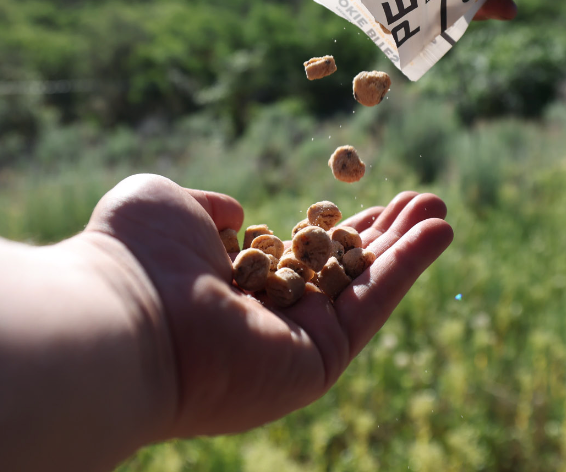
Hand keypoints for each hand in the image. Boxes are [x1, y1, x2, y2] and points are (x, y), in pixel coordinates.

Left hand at [68, 175, 451, 443]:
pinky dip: (408, 270)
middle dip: (385, 237)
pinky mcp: (315, 363)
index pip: (299, 255)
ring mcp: (291, 344)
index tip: (374, 202)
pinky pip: (371, 309)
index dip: (340, 227)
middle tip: (426, 203)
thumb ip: (208, 208)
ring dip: (407, 250)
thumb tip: (239, 218)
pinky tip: (439, 232)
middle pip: (341, 273)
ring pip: (364, 290)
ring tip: (443, 210)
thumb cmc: (132, 256)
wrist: (122, 317)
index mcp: (230, 286)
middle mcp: (264, 319)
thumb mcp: (167, 205)